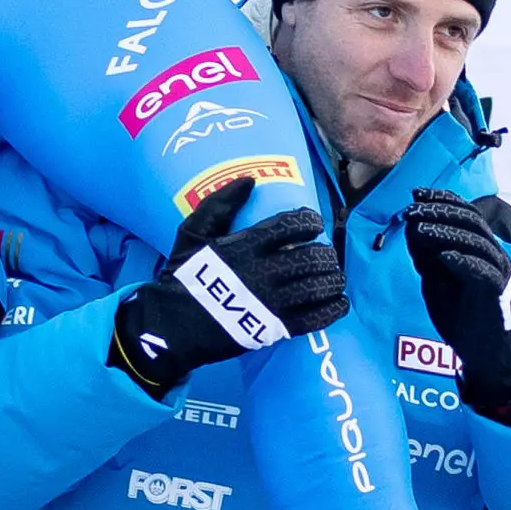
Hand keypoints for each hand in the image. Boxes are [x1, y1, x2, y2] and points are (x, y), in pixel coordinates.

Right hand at [111, 177, 348, 394]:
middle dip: (325, 254)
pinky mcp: (274, 329)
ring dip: (332, 279)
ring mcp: (271, 303)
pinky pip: (314, 319)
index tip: (313, 223)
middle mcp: (262, 273)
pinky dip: (331, 310)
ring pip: (317, 287)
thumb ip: (219, 205)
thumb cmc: (182, 277)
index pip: (289, 226)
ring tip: (334, 276)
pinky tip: (338, 303)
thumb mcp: (192, 235)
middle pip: (310, 258)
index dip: (309, 221)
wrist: (171, 327)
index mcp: (245, 246)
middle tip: (325, 254)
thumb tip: (249, 180)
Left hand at [403, 192, 510, 416]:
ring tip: (421, 229)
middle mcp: (493, 255)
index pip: (465, 213)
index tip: (415, 194)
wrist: (487, 355)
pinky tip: (444, 257)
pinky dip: (464, 262)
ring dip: (447, 233)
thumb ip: (425, 257)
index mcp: (479, 249)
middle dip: (440, 212)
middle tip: (413, 210)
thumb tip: (411, 227)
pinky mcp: (499, 294)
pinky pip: (484, 272)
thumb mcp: (435, 282)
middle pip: (471, 221)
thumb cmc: (462, 317)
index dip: (442, 200)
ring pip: (477, 242)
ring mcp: (499, 273)